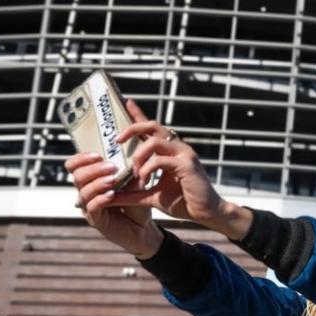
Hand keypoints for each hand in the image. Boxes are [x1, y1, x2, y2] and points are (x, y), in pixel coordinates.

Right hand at [66, 147, 161, 258]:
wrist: (143, 228)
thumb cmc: (136, 203)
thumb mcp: (134, 183)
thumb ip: (130, 170)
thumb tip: (132, 154)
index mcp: (90, 180)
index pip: (74, 165)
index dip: (81, 158)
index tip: (98, 154)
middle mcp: (85, 192)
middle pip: (76, 176)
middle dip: (93, 169)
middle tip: (111, 167)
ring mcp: (88, 207)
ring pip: (83, 191)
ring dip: (97, 183)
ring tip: (113, 180)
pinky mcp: (96, 220)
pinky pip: (92, 208)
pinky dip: (100, 199)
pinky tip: (111, 195)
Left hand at [100, 99, 251, 238]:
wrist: (206, 213)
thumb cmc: (183, 203)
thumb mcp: (151, 197)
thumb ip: (132, 194)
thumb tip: (109, 195)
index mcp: (170, 152)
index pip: (152, 129)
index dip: (139, 114)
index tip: (126, 102)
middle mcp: (178, 148)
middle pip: (153, 126)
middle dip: (133, 128)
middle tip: (118, 140)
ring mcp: (184, 154)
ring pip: (155, 141)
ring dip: (139, 156)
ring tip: (135, 174)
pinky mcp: (187, 165)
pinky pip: (160, 160)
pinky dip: (148, 170)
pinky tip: (145, 182)